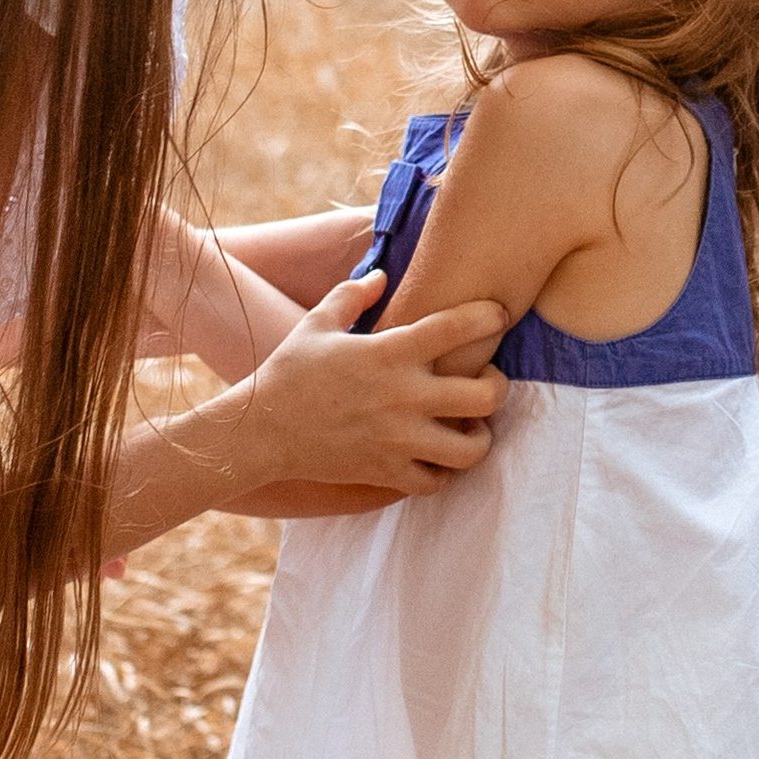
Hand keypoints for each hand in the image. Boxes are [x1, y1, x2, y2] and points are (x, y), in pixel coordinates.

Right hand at [236, 268, 505, 497]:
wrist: (260, 430)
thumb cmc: (288, 372)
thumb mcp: (317, 323)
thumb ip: (352, 296)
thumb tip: (381, 277)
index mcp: (389, 353)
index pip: (458, 327)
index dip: (490, 317)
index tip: (498, 316)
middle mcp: (402, 397)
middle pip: (486, 396)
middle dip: (498, 386)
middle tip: (488, 382)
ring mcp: (397, 440)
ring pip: (471, 449)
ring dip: (480, 437)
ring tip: (470, 428)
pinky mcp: (386, 472)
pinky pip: (436, 482)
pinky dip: (443, 472)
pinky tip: (436, 457)